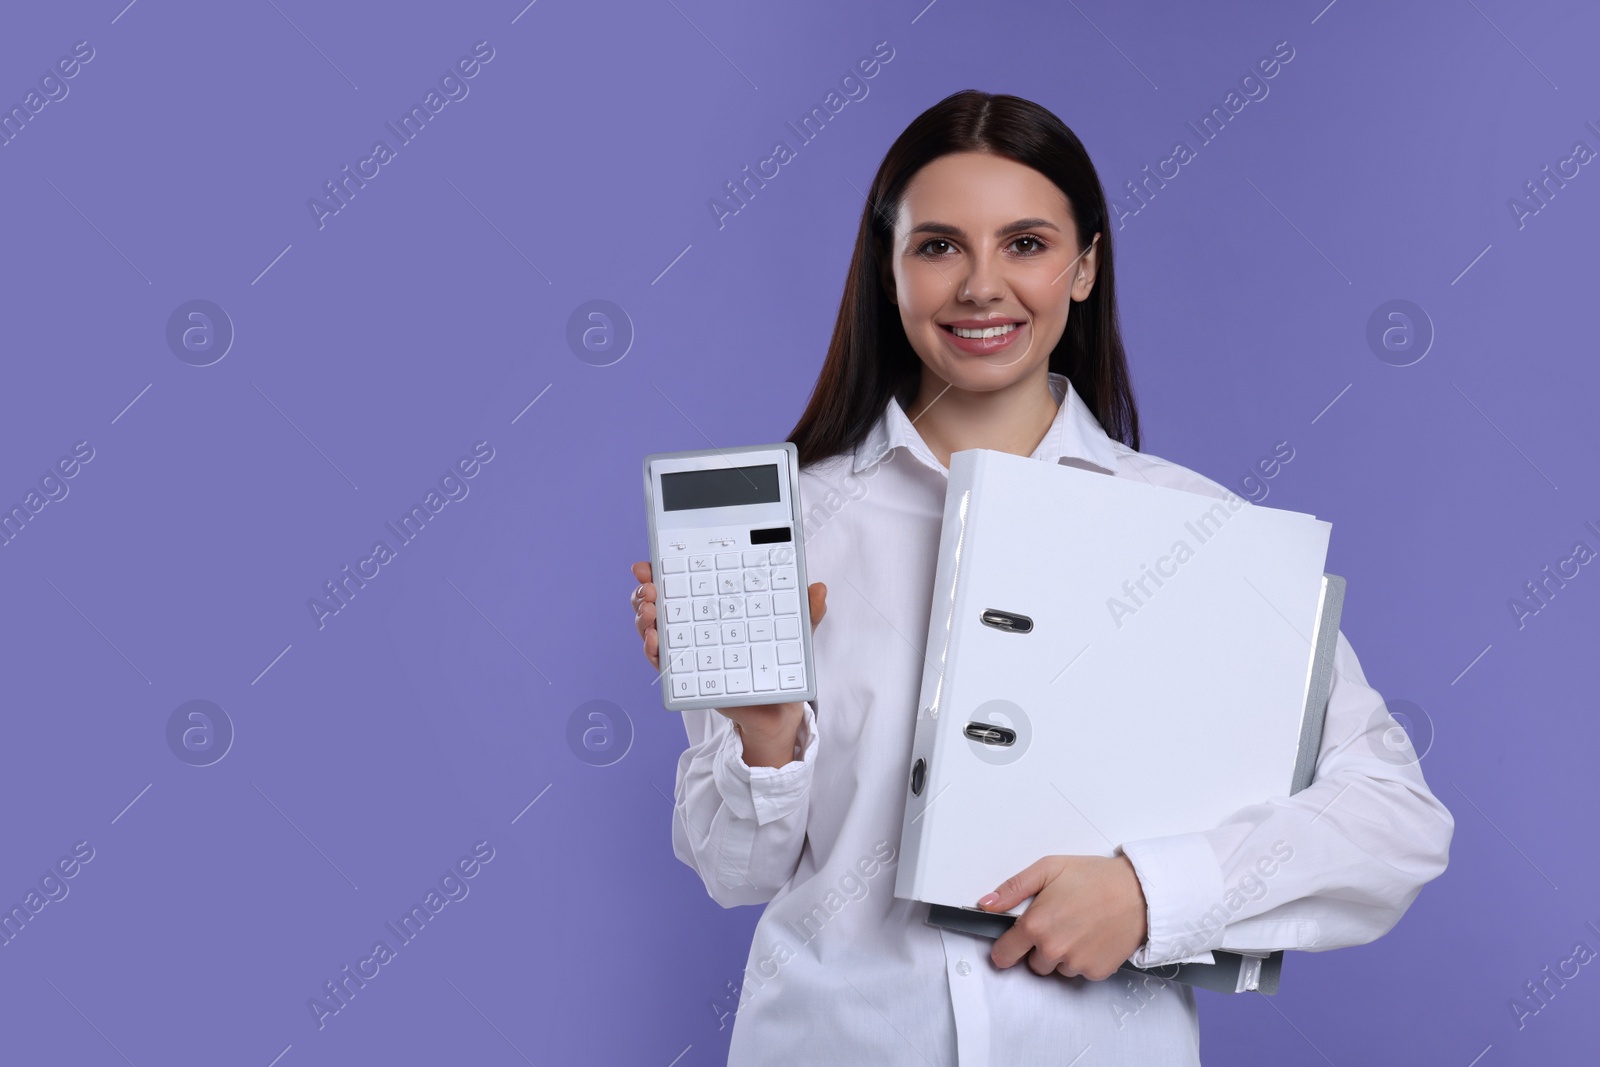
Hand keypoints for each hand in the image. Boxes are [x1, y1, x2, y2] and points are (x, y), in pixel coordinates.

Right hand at [629, 560, 826, 758]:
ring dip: (645, 620)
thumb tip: (819, 589)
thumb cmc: (780, 666)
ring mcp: (688, 652)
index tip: (648, 565)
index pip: (681, 584)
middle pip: (658, 605)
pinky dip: (654, 652)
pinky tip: (656, 643)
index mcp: (713, 609)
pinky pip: (664, 665)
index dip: (660, 572)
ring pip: (654, 631)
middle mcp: (693, 628)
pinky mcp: (688, 678)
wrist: (780, 711)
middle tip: (648, 589)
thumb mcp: (795, 633)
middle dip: (644, 593)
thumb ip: (806, 612)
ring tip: (649, 613)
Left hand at [977, 854, 1148, 980]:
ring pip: (1057, 968)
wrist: (1139, 892)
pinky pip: (1080, 972)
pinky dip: (1083, 959)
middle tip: (1058, 922)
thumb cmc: (1095, 877)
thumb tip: (986, 904)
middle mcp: (1053, 949)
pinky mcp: (1096, 972)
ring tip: (1079, 926)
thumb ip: (1013, 889)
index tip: (1011, 943)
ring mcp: (1075, 964)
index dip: (1005, 948)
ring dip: (1062, 954)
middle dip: (1039, 947)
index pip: (1003, 955)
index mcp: (1036, 925)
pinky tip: (1093, 936)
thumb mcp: (1048, 869)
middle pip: (1032, 963)